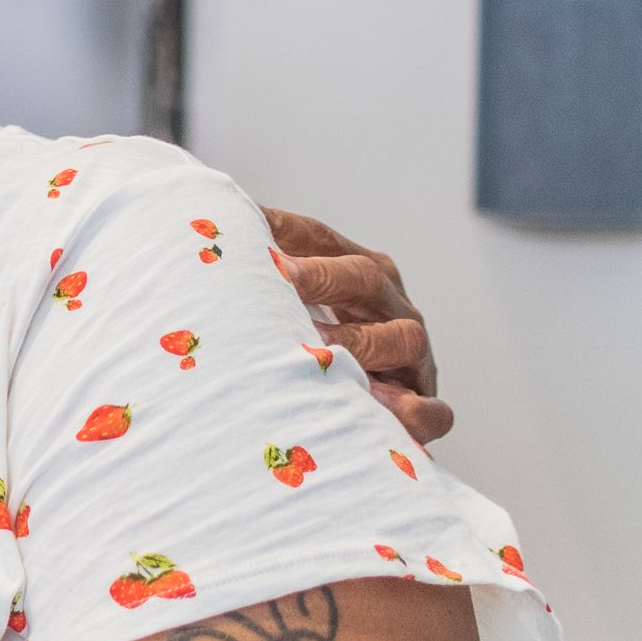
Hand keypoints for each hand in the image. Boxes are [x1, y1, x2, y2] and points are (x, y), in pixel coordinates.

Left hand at [261, 207, 450, 444]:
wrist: (353, 412)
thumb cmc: (296, 342)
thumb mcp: (279, 298)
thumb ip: (251, 266)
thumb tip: (208, 228)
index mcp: (357, 269)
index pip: (321, 240)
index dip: (288, 234)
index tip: (253, 239)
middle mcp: (391, 306)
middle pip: (365, 278)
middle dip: (324, 277)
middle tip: (280, 281)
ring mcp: (413, 356)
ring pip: (404, 339)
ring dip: (361, 344)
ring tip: (319, 350)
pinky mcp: (423, 406)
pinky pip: (433, 411)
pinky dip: (414, 410)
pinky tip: (381, 408)